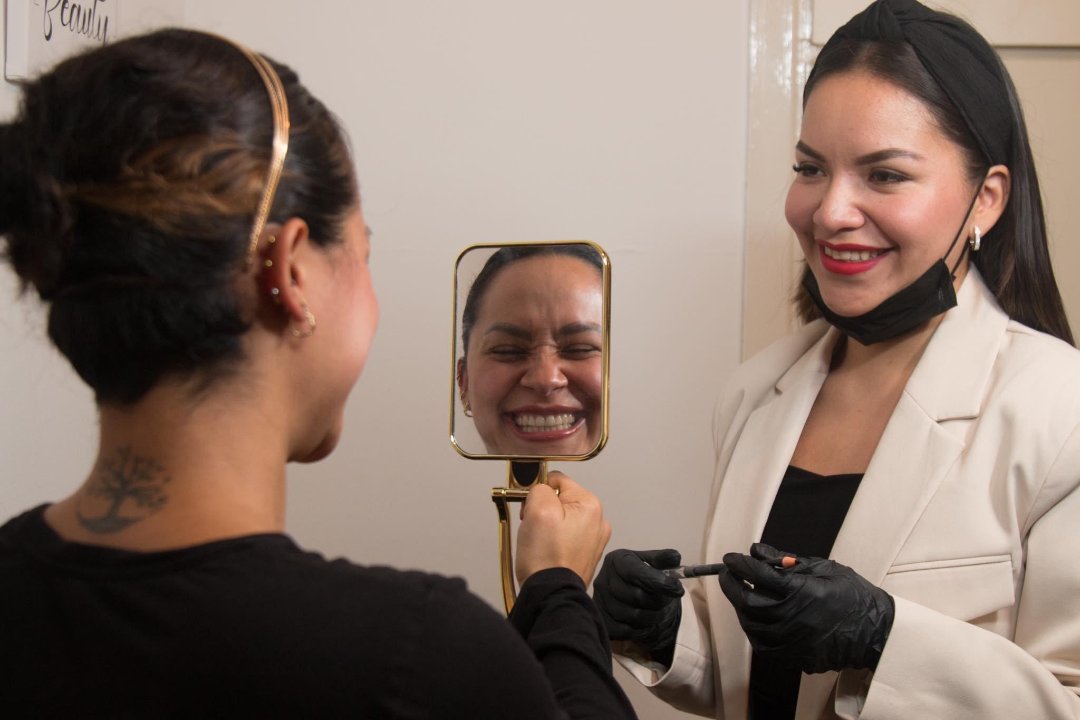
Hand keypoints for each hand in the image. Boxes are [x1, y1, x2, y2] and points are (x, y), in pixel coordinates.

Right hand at [515, 471, 610, 586]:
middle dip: (542, 510)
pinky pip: (563, 536)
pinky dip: (552, 541)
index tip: (530, 508)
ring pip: (559, 519)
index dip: (538, 492)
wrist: (551, 594)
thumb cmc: (547, 559)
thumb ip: (539, 489)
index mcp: (590, 505)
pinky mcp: (584, 553)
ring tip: (540, 543)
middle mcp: (597, 521)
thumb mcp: (537, 510)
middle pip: (559, 499)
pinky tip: (546, 552)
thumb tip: (540, 489)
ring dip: (546, 526)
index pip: (557, 480)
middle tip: (534, 528)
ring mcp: (592, 539)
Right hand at [592, 548, 684, 665]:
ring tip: (660, 611)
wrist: (627, 592)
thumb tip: (675, 557)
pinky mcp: (603, 622)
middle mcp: (603, 580)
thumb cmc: (641, 575)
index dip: (658, 582)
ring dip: (654, 616)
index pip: (636, 572)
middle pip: (636, 596)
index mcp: (616, 560)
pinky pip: (626, 631)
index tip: (678, 589)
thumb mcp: (651, 562)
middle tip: (668, 600)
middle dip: (659, 601)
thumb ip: (663, 558)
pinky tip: (648, 622)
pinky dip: (643, 629)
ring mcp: (600, 602)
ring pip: (633, 615)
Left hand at [717, 543, 893, 673]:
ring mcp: (792, 641)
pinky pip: (762, 644)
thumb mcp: (823, 568)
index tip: (730, 558)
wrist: (875, 632)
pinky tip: (756, 616)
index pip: (758, 575)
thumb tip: (756, 551)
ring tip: (742, 593)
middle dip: (732, 584)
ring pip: (751, 624)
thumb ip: (786, 560)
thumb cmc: (852, 595)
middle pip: (747, 601)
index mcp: (801, 592)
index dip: (739, 564)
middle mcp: (793, 618)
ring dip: (741, 607)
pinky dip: (753, 628)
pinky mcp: (793, 657)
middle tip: (728, 573)